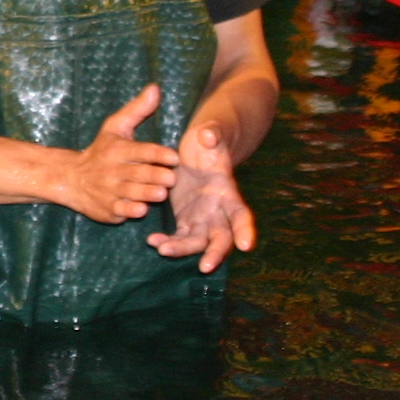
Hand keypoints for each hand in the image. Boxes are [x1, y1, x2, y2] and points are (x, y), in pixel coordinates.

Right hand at [56, 85, 180, 223]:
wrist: (71, 178)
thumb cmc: (101, 151)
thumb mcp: (115, 127)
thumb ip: (138, 109)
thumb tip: (156, 88)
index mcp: (118, 149)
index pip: (141, 151)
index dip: (157, 154)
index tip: (174, 158)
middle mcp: (113, 170)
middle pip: (138, 173)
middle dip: (155, 176)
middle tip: (171, 178)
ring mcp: (109, 190)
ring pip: (131, 193)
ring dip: (146, 193)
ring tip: (161, 193)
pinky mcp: (107, 208)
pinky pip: (120, 210)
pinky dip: (130, 210)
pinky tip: (141, 209)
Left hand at [146, 121, 257, 270]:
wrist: (199, 148)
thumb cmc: (209, 140)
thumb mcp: (211, 133)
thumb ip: (212, 134)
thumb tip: (208, 135)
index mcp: (229, 192)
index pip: (242, 215)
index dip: (245, 230)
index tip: (246, 246)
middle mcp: (219, 210)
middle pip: (222, 237)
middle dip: (215, 253)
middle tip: (205, 267)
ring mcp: (203, 218)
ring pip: (197, 241)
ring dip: (183, 249)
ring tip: (162, 249)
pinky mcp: (186, 219)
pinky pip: (179, 237)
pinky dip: (168, 242)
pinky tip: (152, 242)